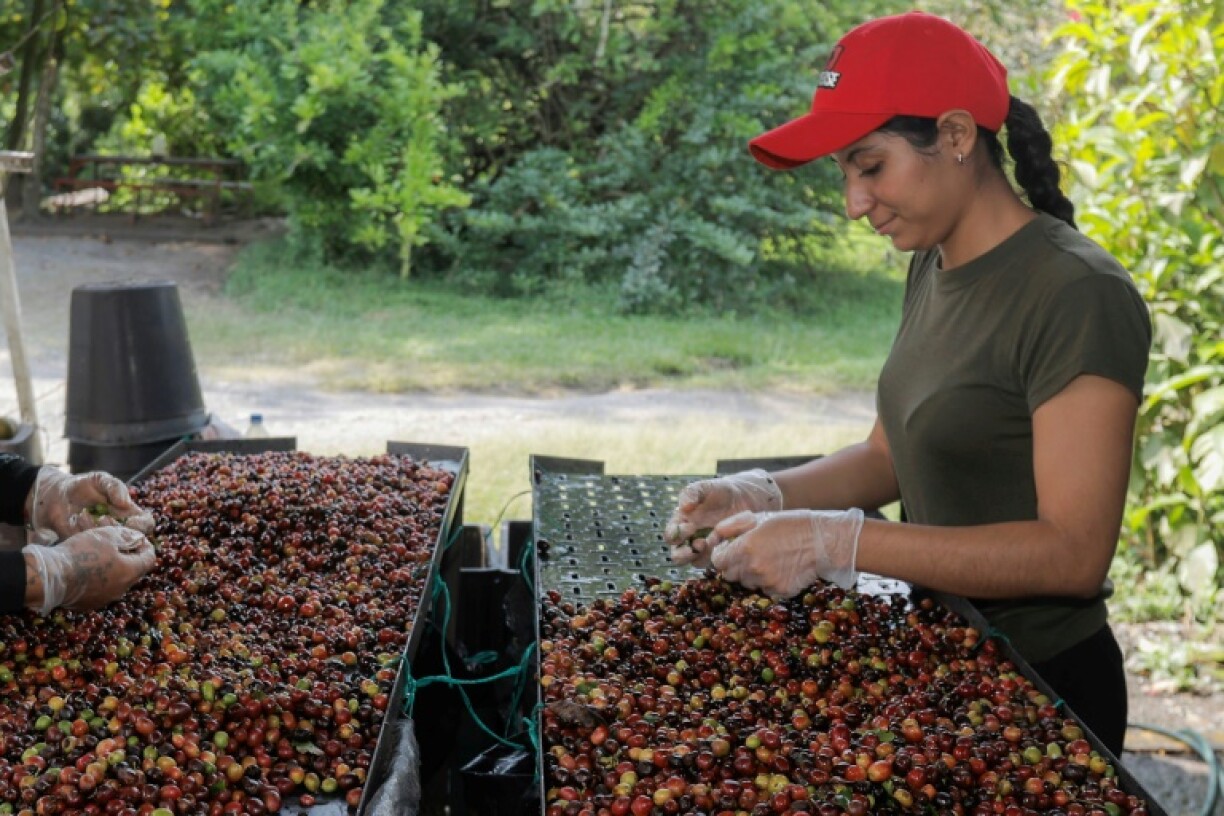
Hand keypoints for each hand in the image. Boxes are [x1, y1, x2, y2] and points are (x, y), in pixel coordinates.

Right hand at [23, 527, 155, 615]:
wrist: (50, 577)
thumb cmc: (82, 553)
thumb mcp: (107, 536)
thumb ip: (127, 537)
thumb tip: (138, 539)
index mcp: (130, 572)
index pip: (149, 559)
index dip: (145, 546)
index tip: (137, 538)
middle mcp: (121, 590)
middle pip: (134, 571)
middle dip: (130, 557)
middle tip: (118, 545)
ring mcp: (105, 599)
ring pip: (117, 581)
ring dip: (114, 569)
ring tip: (100, 556)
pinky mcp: (88, 604)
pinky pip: (100, 590)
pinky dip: (99, 580)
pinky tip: (87, 570)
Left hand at [29, 468, 155, 541]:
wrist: (55, 495)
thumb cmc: (83, 486)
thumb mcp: (100, 480)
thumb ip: (115, 487)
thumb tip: (126, 503)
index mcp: (128, 513)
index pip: (145, 524)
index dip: (142, 525)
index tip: (130, 521)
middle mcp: (118, 528)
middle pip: (132, 540)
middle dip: (119, 531)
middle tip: (104, 519)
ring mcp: (103, 539)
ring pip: (111, 546)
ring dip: (99, 531)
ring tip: (84, 515)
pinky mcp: (86, 545)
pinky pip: (90, 547)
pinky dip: (83, 534)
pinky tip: (76, 520)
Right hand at [665, 469, 782, 566]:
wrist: (745, 498)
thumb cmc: (721, 491)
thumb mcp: (706, 487)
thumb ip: (692, 492)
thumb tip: (683, 507)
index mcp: (682, 523)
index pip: (671, 536)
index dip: (676, 535)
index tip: (690, 527)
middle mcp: (690, 539)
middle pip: (677, 556)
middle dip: (685, 554)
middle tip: (701, 544)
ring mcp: (705, 548)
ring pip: (695, 562)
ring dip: (703, 557)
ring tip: (716, 545)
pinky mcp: (720, 554)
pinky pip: (715, 563)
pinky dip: (720, 559)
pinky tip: (728, 548)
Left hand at [708, 508, 864, 597]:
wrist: (823, 541)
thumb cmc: (791, 524)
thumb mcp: (759, 517)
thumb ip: (731, 526)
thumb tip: (714, 537)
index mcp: (744, 548)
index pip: (717, 561)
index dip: (722, 554)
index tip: (730, 549)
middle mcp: (752, 569)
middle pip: (729, 575)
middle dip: (734, 565)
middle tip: (750, 553)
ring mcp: (766, 583)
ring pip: (747, 583)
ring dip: (751, 574)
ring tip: (769, 559)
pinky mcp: (780, 592)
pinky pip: (765, 589)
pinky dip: (768, 581)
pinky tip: (781, 568)